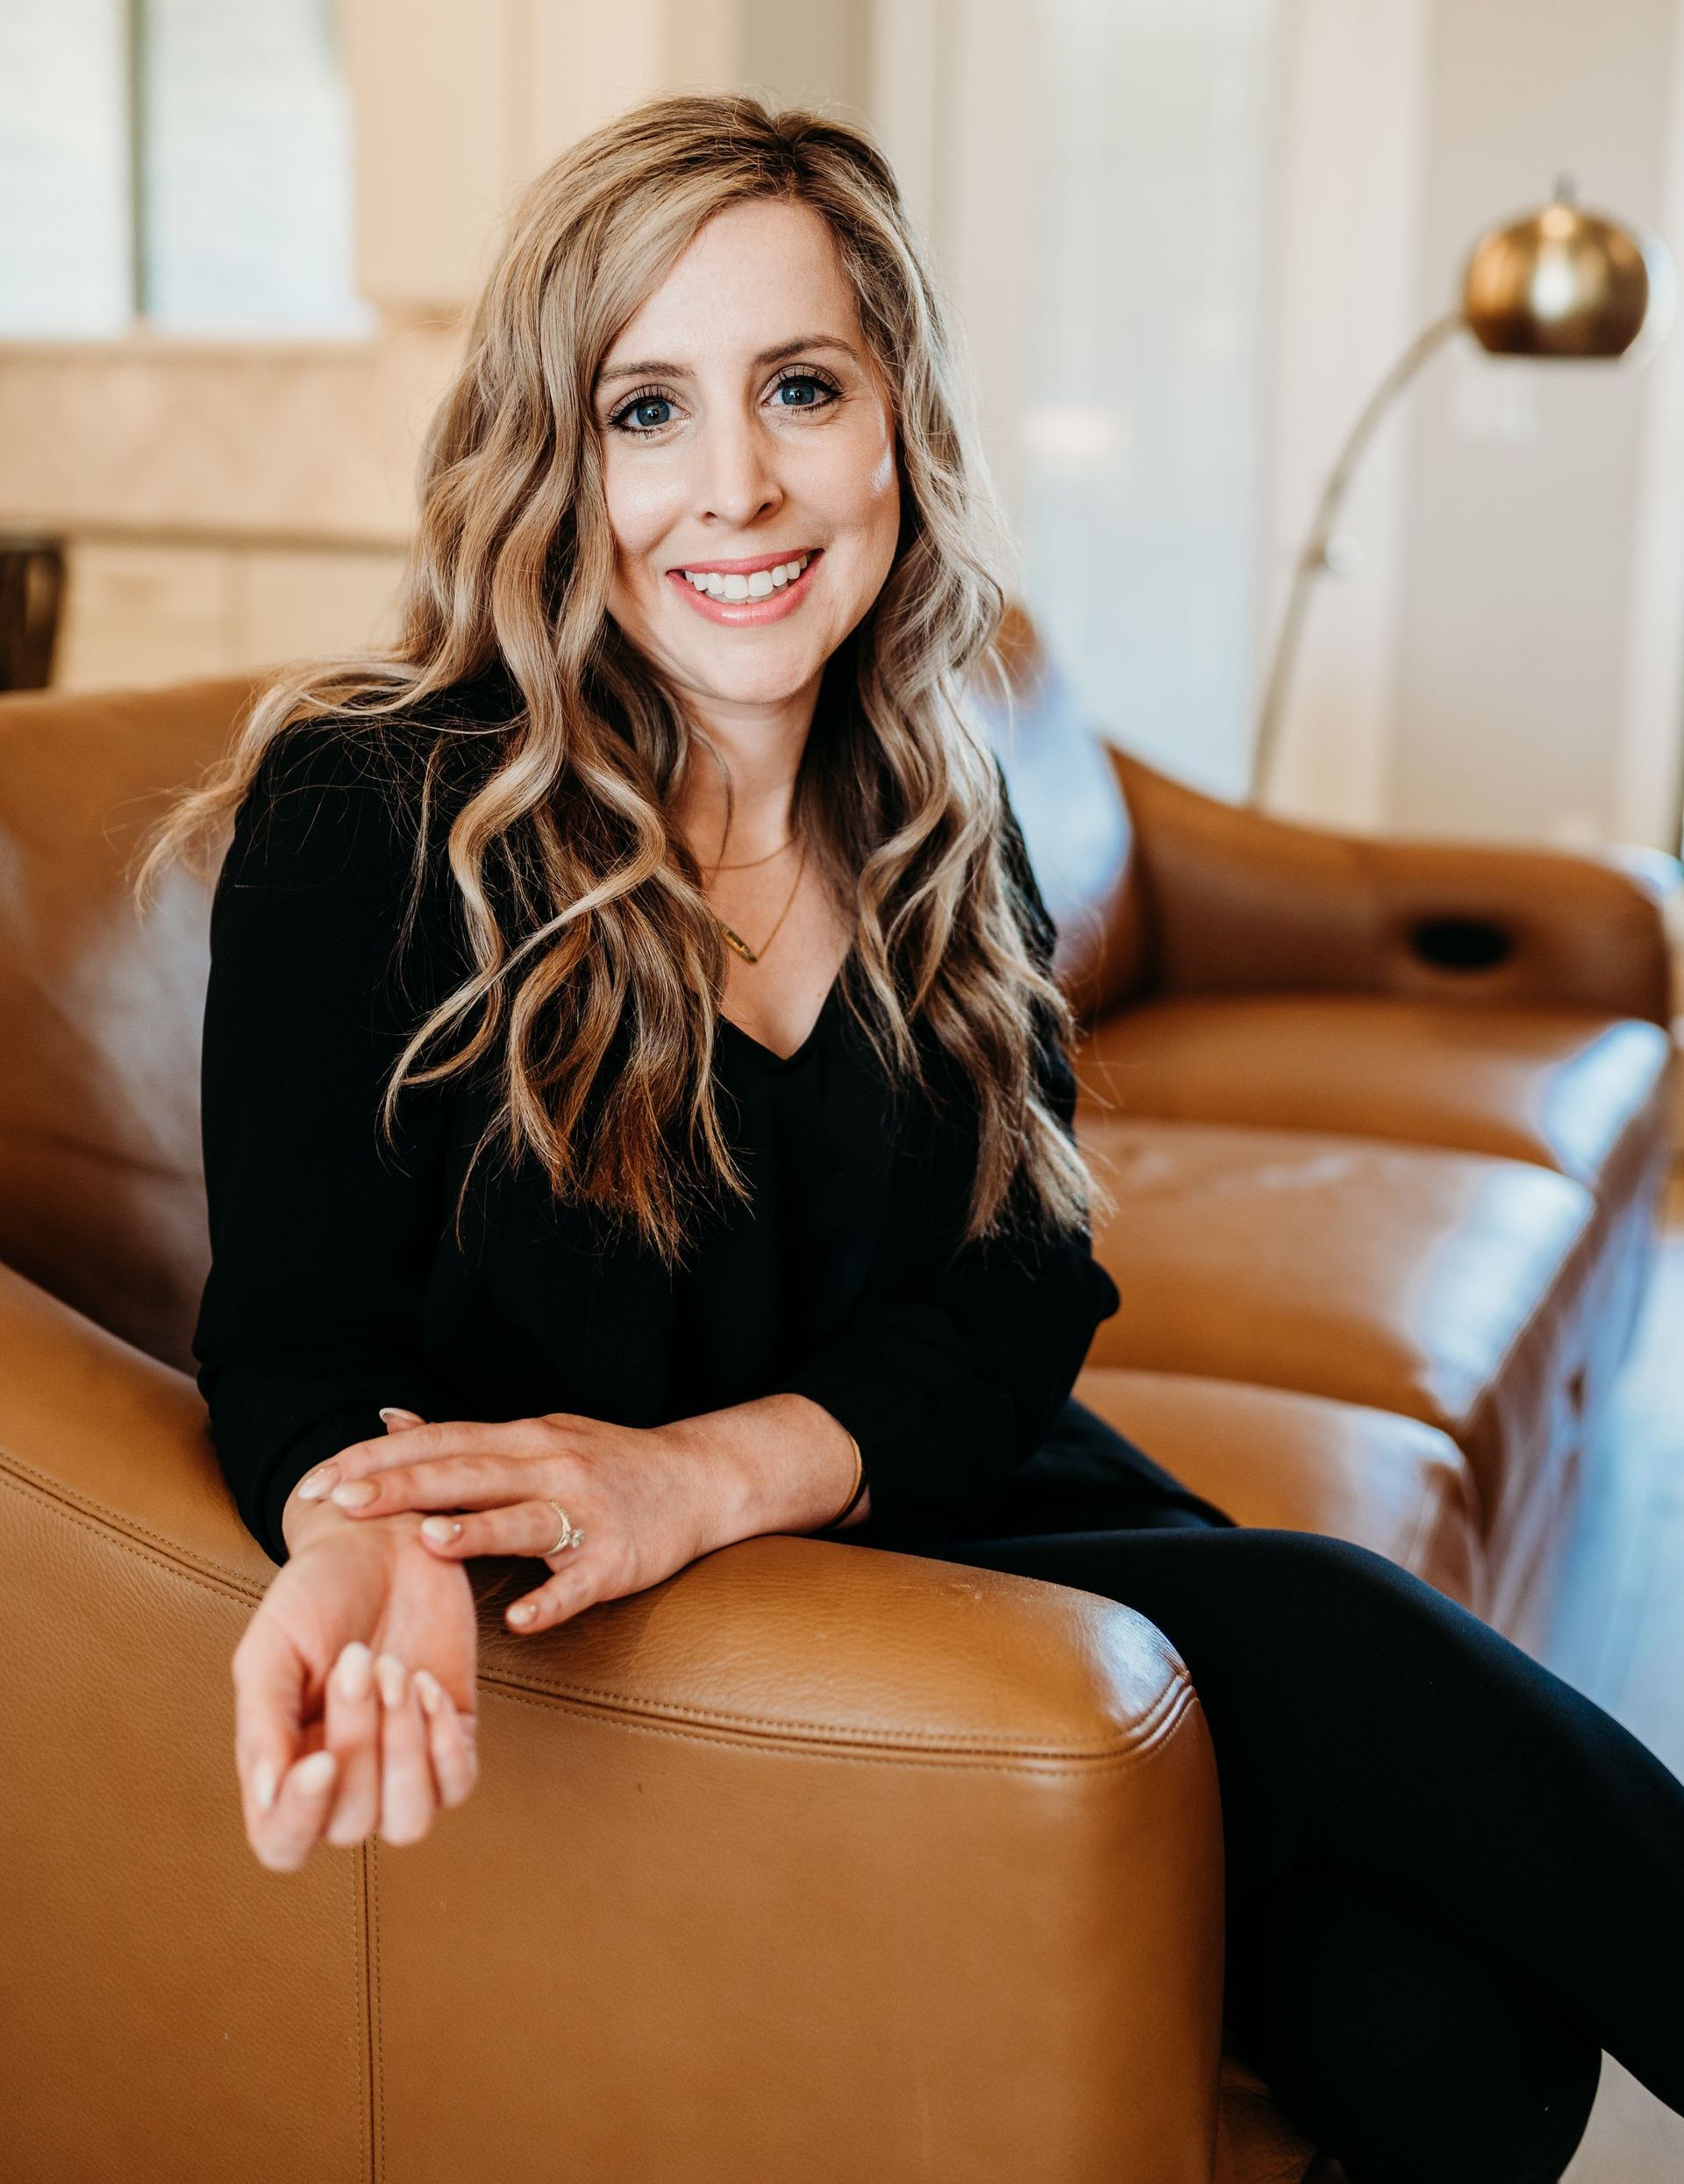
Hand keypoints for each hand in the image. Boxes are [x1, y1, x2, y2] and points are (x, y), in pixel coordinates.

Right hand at [232, 1464, 478, 1870]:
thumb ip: (265, 1722)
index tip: (322, 1760)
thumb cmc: (313, 1595)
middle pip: (352, 1823)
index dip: (301, 1819)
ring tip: (395, 1671)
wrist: (379, 1542)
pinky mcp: (452, 1737)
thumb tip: (267, 1795)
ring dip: (405, 1750)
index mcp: (281, 1767)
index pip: (283, 1842)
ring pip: (408, 1821)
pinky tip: (427, 1681)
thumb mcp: (272, 1647)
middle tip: (357, 1659)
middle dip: (358, 1739)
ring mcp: (399, 1764)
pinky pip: (458, 1783)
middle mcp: (340, 1781)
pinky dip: (445, 1740)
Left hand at [288, 1406, 730, 1635]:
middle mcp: (551, 1466)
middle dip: (402, 1487)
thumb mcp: (536, 1437)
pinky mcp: (619, 1559)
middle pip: (468, 1474)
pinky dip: (553, 1599)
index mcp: (523, 1440)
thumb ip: (463, 1440)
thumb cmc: (607, 1463)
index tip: (317, 1481)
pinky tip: (522, 1621)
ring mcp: (587, 1513)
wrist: (703, 1478)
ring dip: (476, 1530)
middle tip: (341, 1504)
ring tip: (426, 1540)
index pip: (438, 1443)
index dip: (376, 1461)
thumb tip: (387, 1422)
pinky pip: (582, 1583)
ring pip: (525, 1520)